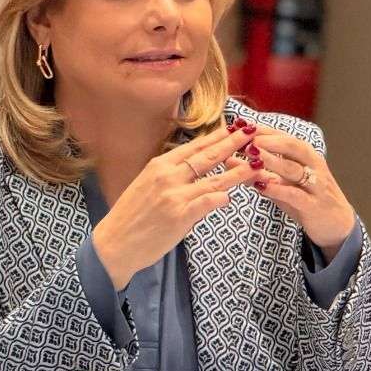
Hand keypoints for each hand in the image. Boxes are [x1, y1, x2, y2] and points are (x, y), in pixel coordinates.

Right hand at [90, 123, 263, 288]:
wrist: (114, 244)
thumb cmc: (130, 217)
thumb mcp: (145, 187)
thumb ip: (169, 177)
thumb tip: (193, 173)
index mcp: (159, 166)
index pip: (194, 146)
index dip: (216, 136)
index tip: (234, 127)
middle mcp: (168, 176)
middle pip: (207, 156)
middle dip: (232, 143)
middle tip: (252, 132)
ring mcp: (175, 195)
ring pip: (214, 179)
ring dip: (239, 172)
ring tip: (257, 165)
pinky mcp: (180, 216)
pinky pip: (208, 202)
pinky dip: (221, 198)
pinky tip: (230, 197)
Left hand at [247, 126, 356, 256]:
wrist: (336, 225)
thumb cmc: (305, 199)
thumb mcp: (280, 184)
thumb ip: (257, 172)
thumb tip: (227, 159)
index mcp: (304, 156)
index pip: (283, 136)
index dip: (262, 130)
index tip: (240, 125)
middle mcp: (312, 166)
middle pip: (292, 146)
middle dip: (269, 140)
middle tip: (247, 137)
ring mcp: (315, 185)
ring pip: (294, 168)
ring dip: (272, 161)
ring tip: (252, 155)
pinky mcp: (314, 205)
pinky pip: (296, 195)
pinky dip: (279, 190)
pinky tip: (262, 187)